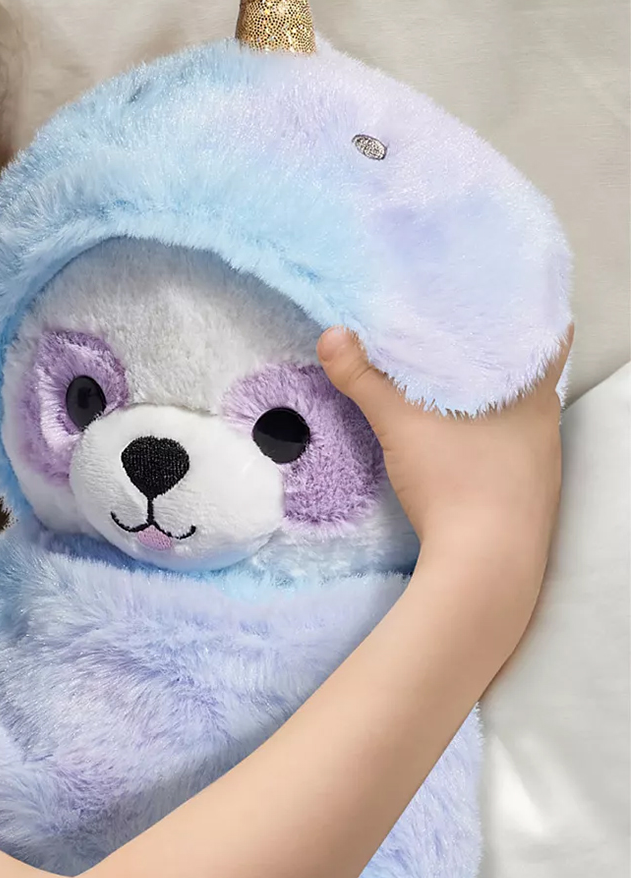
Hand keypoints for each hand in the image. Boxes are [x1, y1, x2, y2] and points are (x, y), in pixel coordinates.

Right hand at [317, 325, 570, 576]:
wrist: (484, 564)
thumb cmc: (457, 480)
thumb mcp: (401, 423)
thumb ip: (365, 379)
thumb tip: (332, 336)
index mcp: (534, 394)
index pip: (545, 340)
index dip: (521, 322)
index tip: (490, 313)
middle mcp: (546, 425)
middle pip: (526, 380)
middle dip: (491, 366)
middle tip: (452, 350)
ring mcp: (540, 464)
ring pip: (517, 420)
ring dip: (488, 408)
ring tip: (450, 394)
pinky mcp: (526, 497)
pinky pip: (508, 455)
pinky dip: (486, 444)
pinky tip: (458, 449)